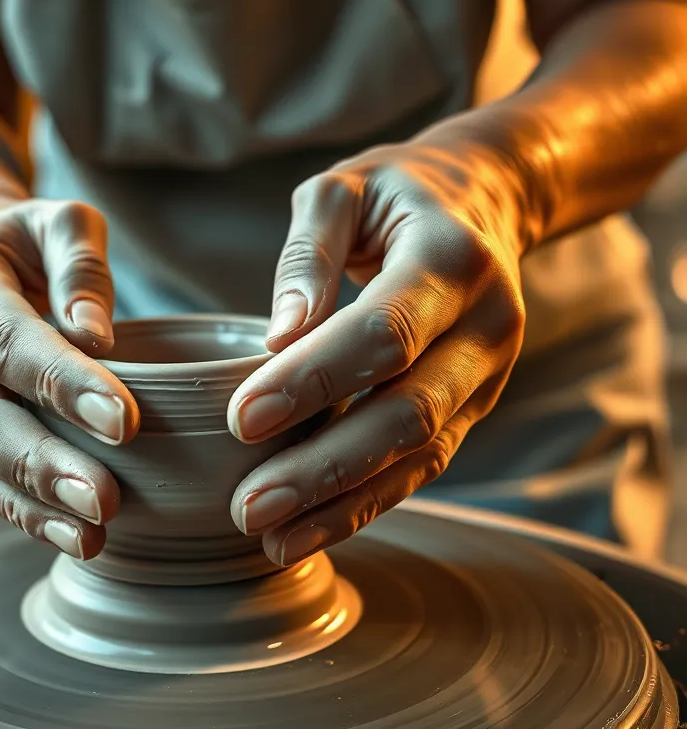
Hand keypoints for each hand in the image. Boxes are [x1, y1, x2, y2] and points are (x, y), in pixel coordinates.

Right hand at [0, 198, 139, 559]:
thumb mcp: (61, 222)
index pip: (6, 341)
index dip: (62, 383)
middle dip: (42, 462)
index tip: (124, 421)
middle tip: (105, 499)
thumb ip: (81, 266)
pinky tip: (75, 537)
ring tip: (94, 533)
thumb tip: (95, 336)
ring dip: (33, 503)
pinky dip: (25, 514)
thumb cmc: (28, 243)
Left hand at [227, 144, 526, 565]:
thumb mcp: (342, 191)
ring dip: (344, 503)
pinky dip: (367, 503)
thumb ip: (306, 252)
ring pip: (420, 454)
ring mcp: (487, 374)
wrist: (485, 202)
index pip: (384, 333)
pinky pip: (424, 465)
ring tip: (270, 536)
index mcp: (452, 259)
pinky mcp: (473, 406)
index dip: (314, 381)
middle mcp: (485, 325)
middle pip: (408, 411)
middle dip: (324, 467)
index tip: (240, 419)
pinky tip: (309, 530)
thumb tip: (277, 336)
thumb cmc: (395, 193)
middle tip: (247, 505)